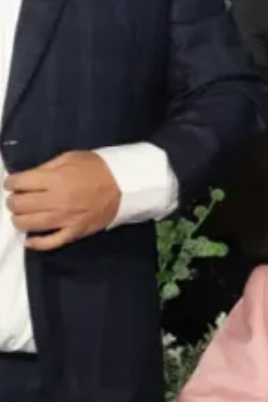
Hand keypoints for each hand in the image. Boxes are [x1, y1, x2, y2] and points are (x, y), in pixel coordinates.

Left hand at [5, 151, 120, 249]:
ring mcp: (66, 219)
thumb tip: (27, 179)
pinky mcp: (75, 232)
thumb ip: (46, 168)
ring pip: (31, 224)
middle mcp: (56, 200)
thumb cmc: (95, 168)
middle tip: (16, 199)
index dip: (10, 183)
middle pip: (21, 205)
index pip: (19, 183)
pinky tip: (29, 241)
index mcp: (53, 179)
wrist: (123, 186)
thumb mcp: (68, 158)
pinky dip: (37, 244)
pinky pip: (52, 242)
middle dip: (12, 201)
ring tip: (20, 216)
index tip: (11, 184)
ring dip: (19, 220)